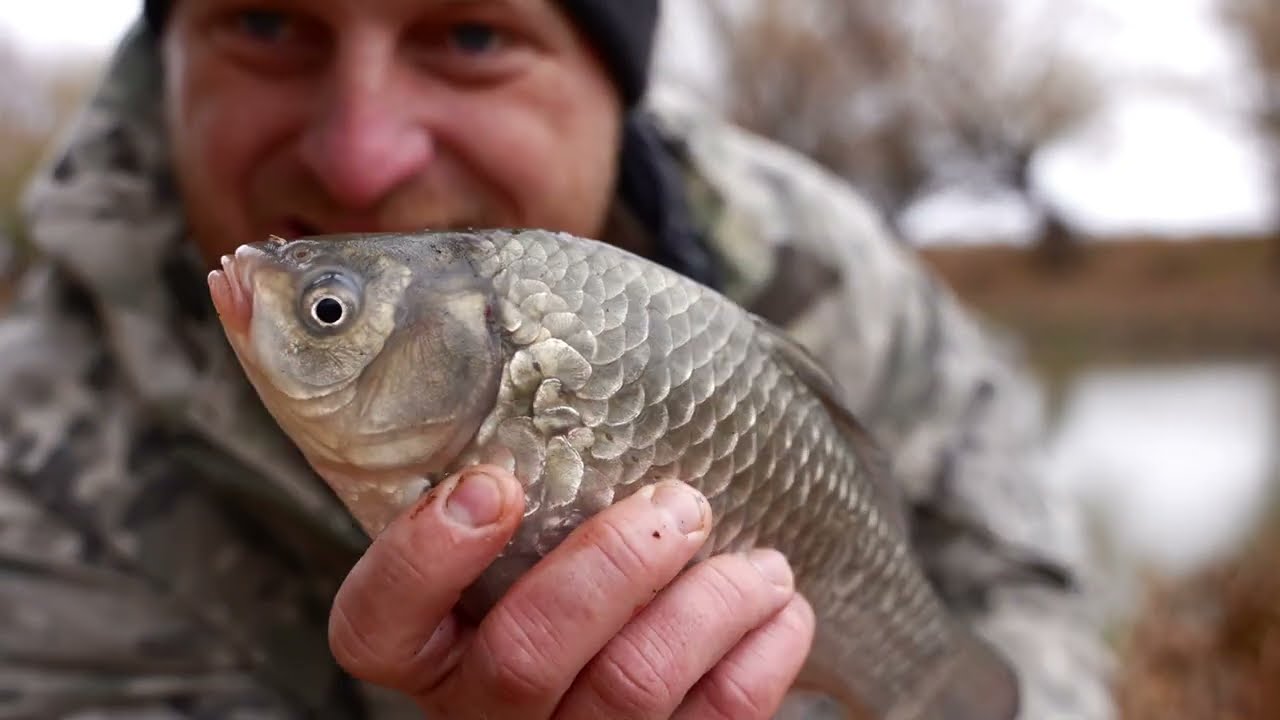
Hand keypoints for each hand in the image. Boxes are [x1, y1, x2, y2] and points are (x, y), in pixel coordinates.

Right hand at [328, 466, 815, 718]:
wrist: (627, 657)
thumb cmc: (567, 562)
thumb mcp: (524, 531)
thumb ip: (519, 470)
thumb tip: (554, 345)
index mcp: (430, 649)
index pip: (378, 628)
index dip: (425, 558)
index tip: (495, 481)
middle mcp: (484, 709)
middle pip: (525, 656)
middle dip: (614, 567)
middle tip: (681, 505)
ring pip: (628, 692)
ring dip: (709, 610)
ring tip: (762, 564)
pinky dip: (758, 664)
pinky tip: (783, 613)